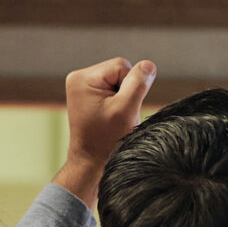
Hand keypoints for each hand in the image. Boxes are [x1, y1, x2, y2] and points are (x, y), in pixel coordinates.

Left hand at [54, 57, 156, 201]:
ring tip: (114, 116)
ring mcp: (81, 86)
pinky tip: (110, 115)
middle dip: (126, 91)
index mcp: (82, 78)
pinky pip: (112, 88)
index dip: (131, 86)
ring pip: (117, 79)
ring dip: (122, 97)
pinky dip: (117, 101)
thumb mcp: (126, 110)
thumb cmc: (106, 139)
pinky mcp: (87, 94)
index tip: (121, 108)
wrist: (91, 161)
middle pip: (119, 70)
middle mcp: (78, 78)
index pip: (122, 66)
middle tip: (118, 114)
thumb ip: (138, 84)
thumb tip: (148, 65)